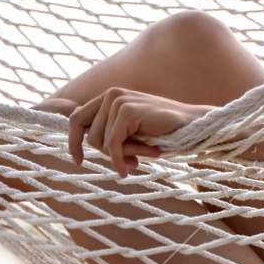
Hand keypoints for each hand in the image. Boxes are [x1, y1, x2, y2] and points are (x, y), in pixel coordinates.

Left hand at [66, 87, 212, 175]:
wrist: (190, 125)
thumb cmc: (161, 132)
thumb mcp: (130, 132)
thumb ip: (110, 134)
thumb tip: (84, 148)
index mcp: (109, 97)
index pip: (76, 118)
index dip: (73, 142)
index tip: (78, 161)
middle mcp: (110, 94)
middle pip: (89, 136)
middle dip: (108, 154)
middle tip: (131, 161)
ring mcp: (118, 100)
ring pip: (101, 142)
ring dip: (122, 155)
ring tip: (144, 153)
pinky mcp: (127, 111)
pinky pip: (113, 144)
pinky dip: (119, 160)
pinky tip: (129, 168)